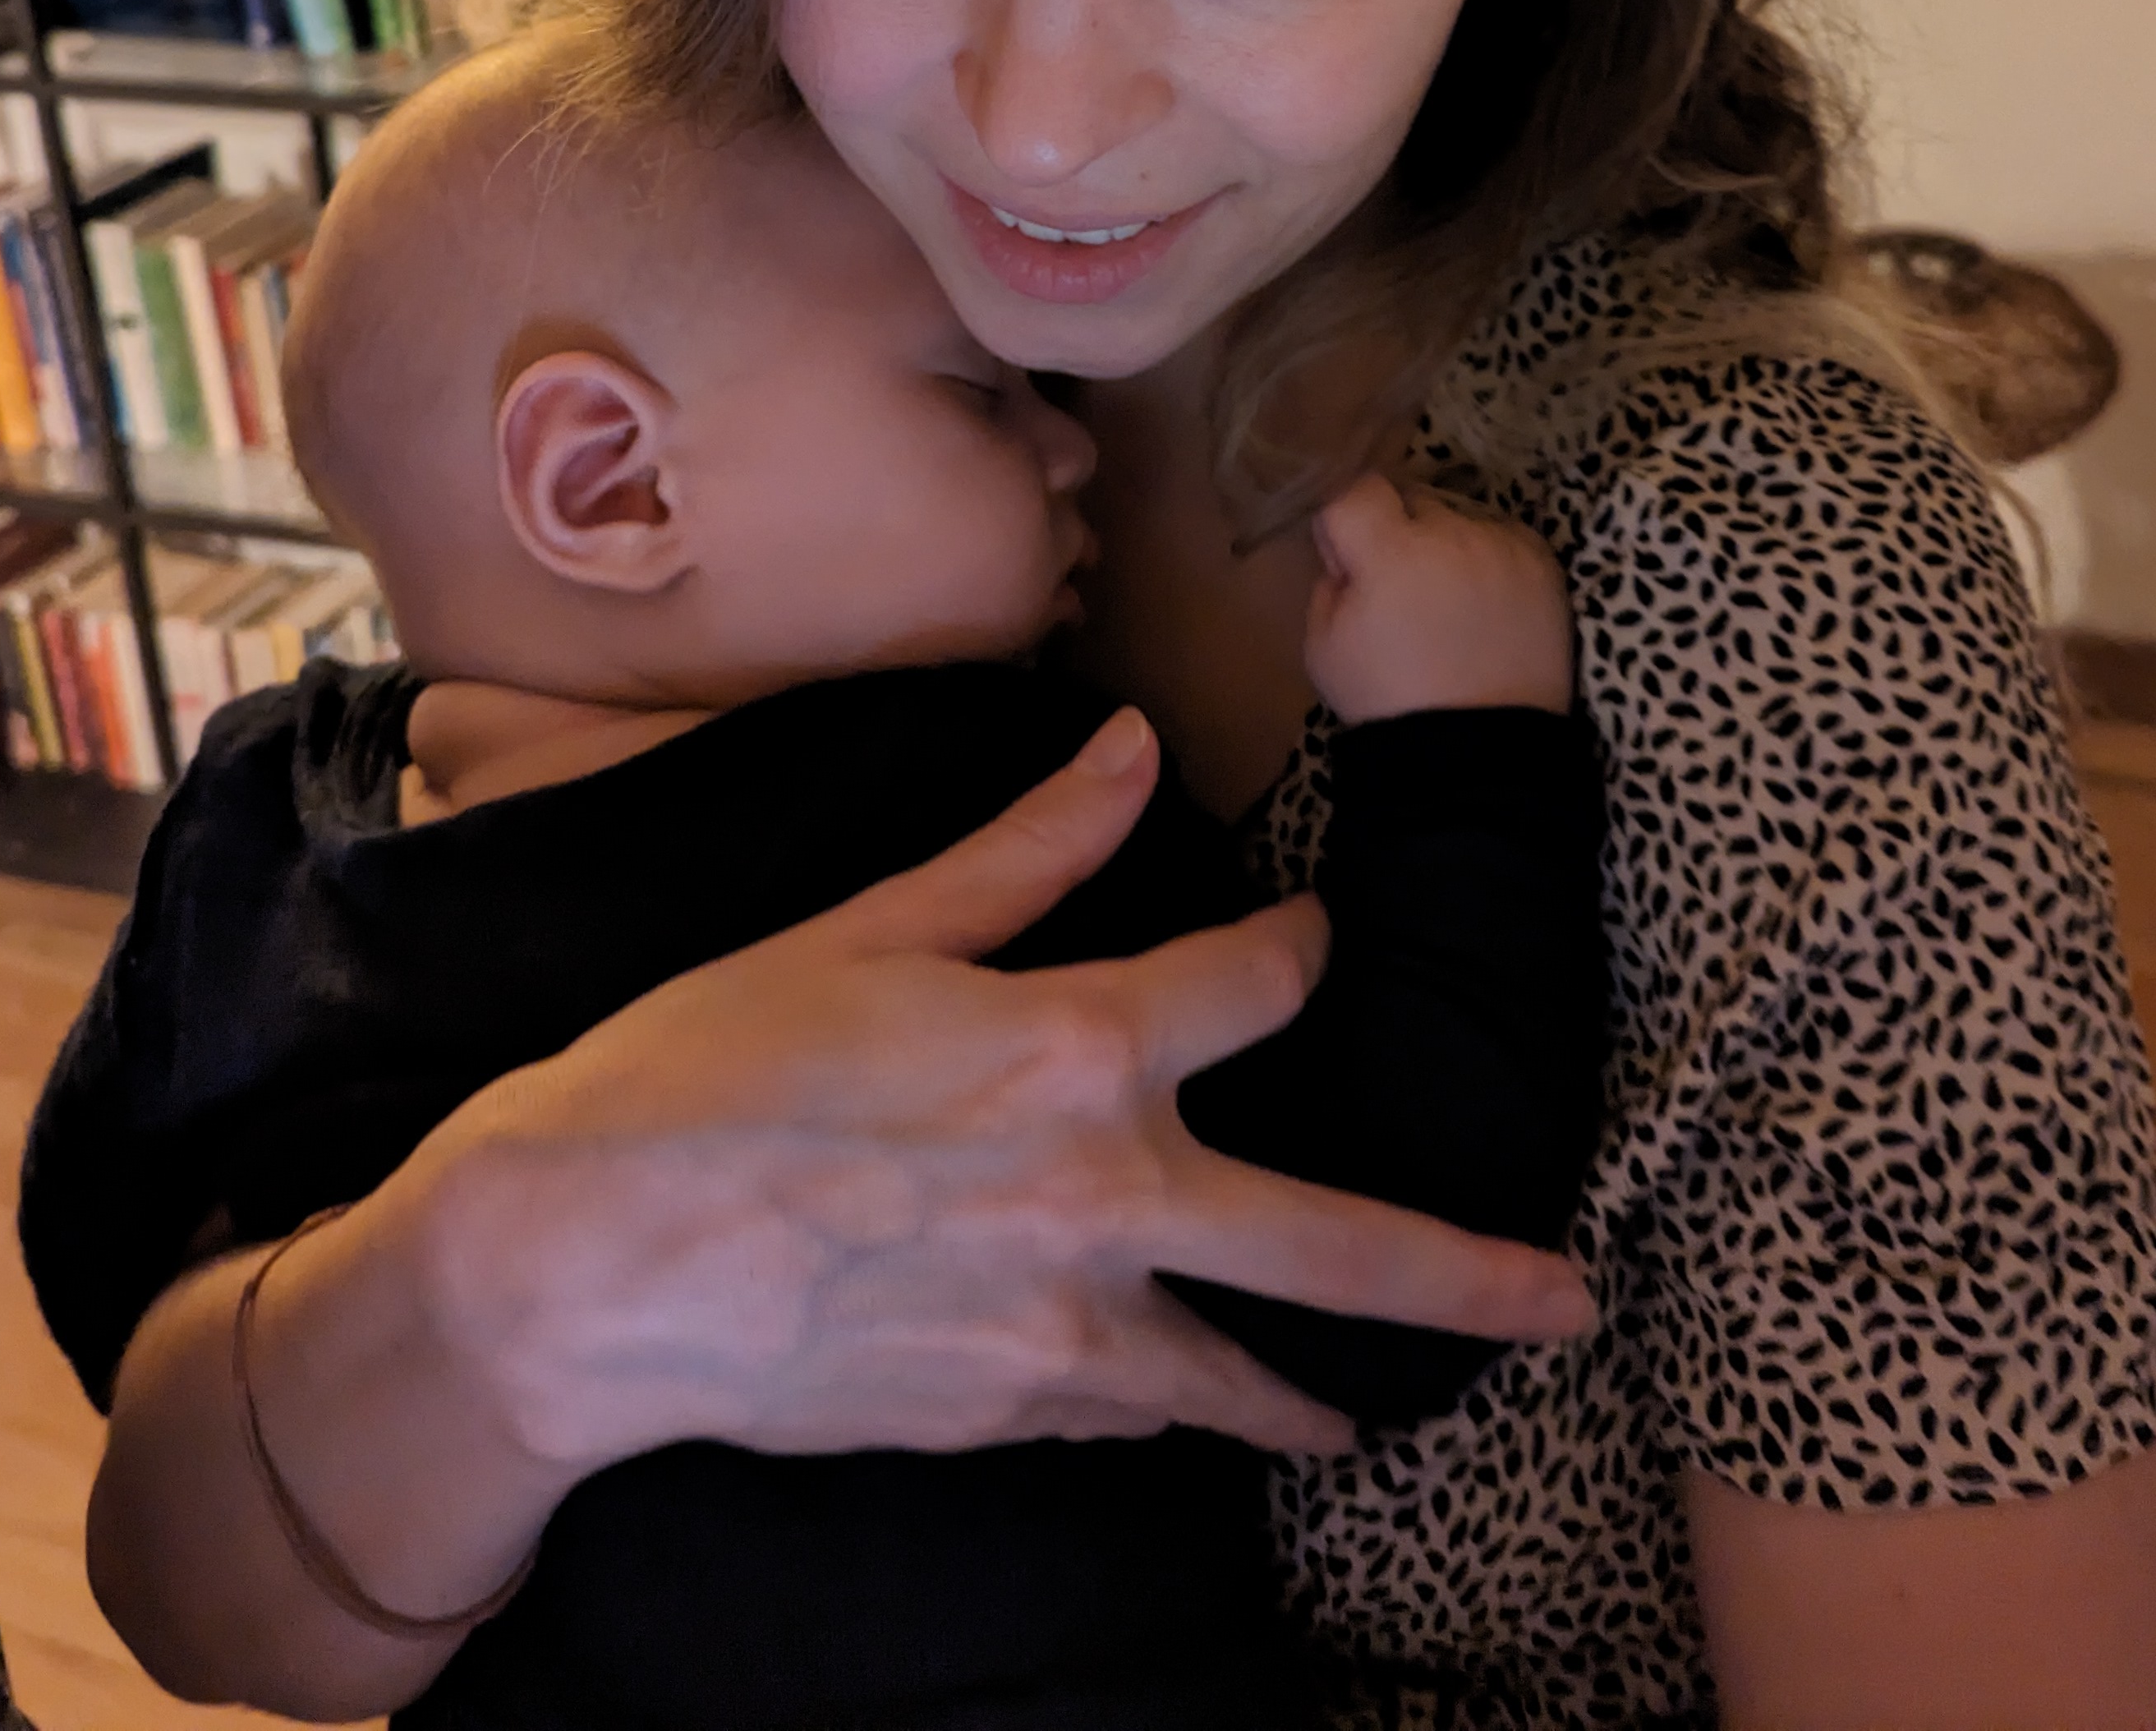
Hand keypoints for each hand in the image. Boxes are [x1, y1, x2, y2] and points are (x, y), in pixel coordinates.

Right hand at [411, 704, 1590, 1470]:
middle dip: (1464, 1274)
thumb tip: (1133, 746)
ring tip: (1380, 1409)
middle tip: (1575, 1302)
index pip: (1255, 985)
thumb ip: (1026, 849)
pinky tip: (1185, 1401)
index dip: (1296, 950)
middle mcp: (1098, 1194)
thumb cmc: (706, 1069)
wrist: (581, 1270)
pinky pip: (1123, 1408)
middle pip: (1331, 1241)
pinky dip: (1163, 1400)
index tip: (1309, 939)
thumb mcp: (869, 929)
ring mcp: (1056, 1325)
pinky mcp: (1001, 1410)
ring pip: (1237, 1372)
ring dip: (1315, 1387)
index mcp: (1071, 1046)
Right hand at [1304, 473, 1572, 721]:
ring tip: (1452, 604)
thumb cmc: (1389, 702)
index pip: (1357, 487)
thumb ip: (1328, 584)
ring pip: (1461, 519)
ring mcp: (1503, 547)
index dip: (1346, 516)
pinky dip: (1491, 559)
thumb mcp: (1323, 648)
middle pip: (1412, 501)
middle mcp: (1451, 534)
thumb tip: (1346, 555)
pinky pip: (1505, 538)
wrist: (1479, 752)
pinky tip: (1486, 605)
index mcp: (1390, 551)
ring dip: (1448, 546)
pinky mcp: (1544, 566)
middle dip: (1398, 532)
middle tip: (1400, 588)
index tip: (1347, 552)